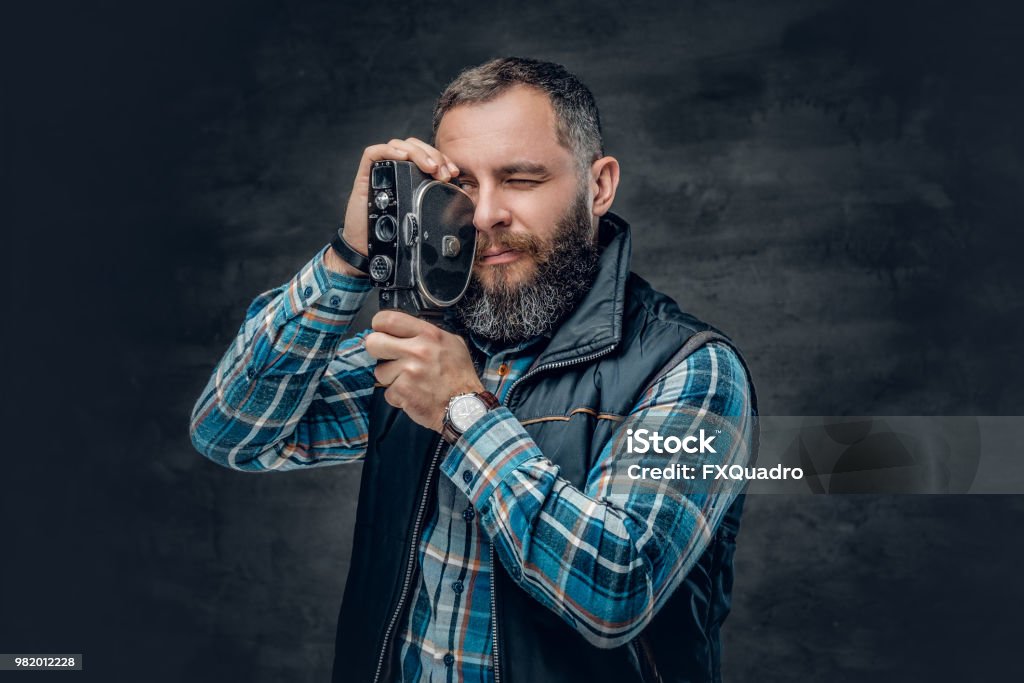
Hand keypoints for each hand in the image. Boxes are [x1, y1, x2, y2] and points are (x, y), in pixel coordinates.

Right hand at [325, 137, 460, 276]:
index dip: (442, 159)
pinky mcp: (365, 174)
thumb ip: (437, 207)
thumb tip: (465, 203)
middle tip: (444, 174)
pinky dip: (390, 151)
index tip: (454, 173)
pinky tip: (404, 158)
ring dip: (418, 153)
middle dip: (434, 156)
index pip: (428, 156)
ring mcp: (380, 171)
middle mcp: (396, 169)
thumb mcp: (422, 219)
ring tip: (431, 169)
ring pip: (399, 145)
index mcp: (411, 177)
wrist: (369, 250)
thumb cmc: (395, 235)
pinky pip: (375, 153)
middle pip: (416, 147)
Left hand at [364, 310, 483, 432]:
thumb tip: (404, 331)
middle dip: (377, 351)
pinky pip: (387, 391)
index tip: (382, 333)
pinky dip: (398, 396)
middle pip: (373, 342)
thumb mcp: (452, 343)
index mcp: (428, 334)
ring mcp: (408, 371)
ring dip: (391, 378)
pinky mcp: (402, 391)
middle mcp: (417, 350)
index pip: (388, 319)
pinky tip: (413, 395)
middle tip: (388, 358)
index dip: (379, 326)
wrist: (465, 407)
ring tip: (410, 382)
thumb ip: (427, 334)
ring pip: (379, 371)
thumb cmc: (459, 376)